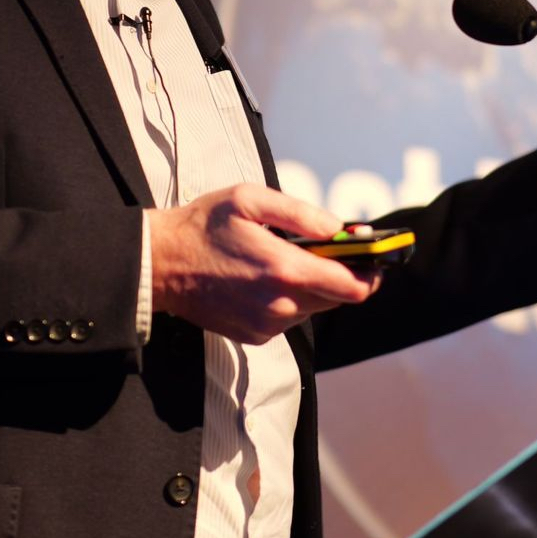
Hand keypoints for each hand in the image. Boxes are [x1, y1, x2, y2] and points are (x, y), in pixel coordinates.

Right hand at [147, 184, 380, 344]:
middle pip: (337, 299)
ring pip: (312, 308)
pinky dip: (286, 300)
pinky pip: (288, 317)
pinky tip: (262, 280)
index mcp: (285, 270)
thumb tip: (338, 229)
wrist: (160, 265)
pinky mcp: (255, 336)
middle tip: (326, 252)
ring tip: (281, 260)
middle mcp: (280, 305)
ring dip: (310, 287)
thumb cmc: (203, 227)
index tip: (376, 261)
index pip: (353, 286)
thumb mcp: (250, 200)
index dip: (372, 274)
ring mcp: (267, 325)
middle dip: (340, 275)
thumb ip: (300, 213)